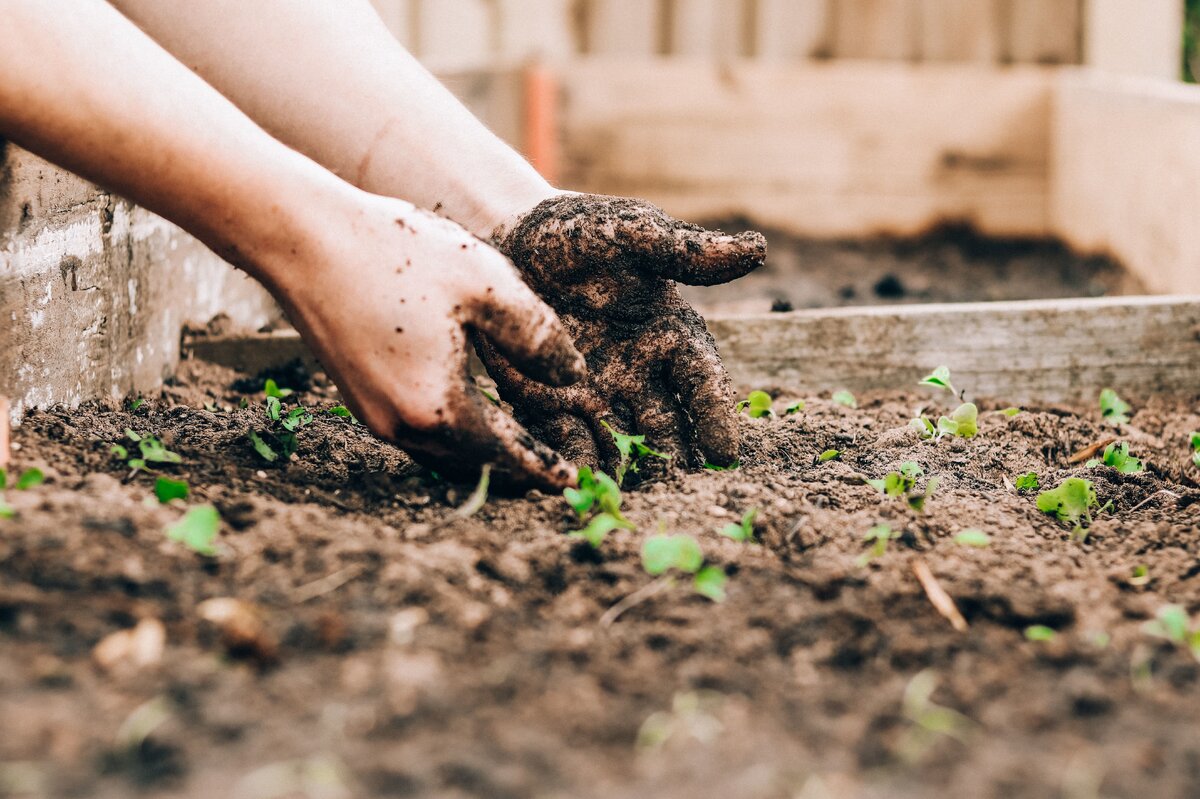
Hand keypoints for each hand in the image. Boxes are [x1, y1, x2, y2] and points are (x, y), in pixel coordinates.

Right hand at [268, 191, 585, 489]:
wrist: (304, 239)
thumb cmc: (398, 254)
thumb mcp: (487, 284)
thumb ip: (538, 337)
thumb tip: (573, 377)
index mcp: (439, 407)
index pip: (506, 455)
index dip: (543, 468)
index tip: (573, 482)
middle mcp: (401, 425)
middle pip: (473, 464)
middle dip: (516, 470)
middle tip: (553, 471)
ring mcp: (373, 415)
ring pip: (442, 453)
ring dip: (482, 455)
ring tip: (519, 448)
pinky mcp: (358, 397)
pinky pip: (418, 433)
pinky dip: (453, 435)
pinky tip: (471, 414)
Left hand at [476, 194, 765, 471]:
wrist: (509, 238)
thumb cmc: (580, 232)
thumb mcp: (632, 233)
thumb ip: (685, 251)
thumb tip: (757, 249)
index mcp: (670, 335)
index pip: (702, 382)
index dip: (715, 416)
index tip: (725, 453)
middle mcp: (640, 373)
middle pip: (667, 426)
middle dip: (675, 460)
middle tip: (681, 493)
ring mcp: (597, 393)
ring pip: (621, 443)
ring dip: (628, 473)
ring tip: (632, 501)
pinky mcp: (551, 404)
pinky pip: (567, 440)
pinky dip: (574, 464)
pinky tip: (577, 486)